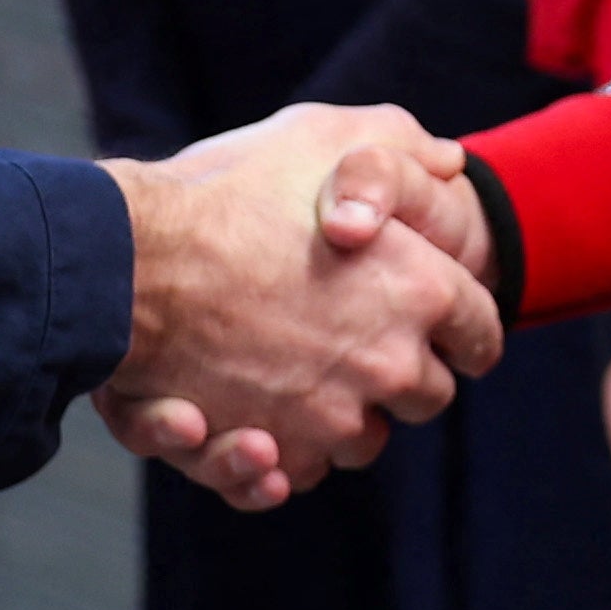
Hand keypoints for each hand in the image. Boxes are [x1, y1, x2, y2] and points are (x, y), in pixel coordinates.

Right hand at [98, 106, 503, 506]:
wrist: (129, 260)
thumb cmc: (225, 192)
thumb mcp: (324, 134)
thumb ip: (398, 145)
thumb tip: (450, 162)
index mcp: (421, 290)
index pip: (481, 333)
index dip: (464, 329)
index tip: (445, 329)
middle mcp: (390, 364)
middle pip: (427, 396)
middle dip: (401, 375)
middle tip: (356, 342)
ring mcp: (333, 418)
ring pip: (363, 441)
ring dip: (338, 417)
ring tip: (295, 378)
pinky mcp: (274, 455)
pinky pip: (298, 475)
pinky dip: (277, 459)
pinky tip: (252, 424)